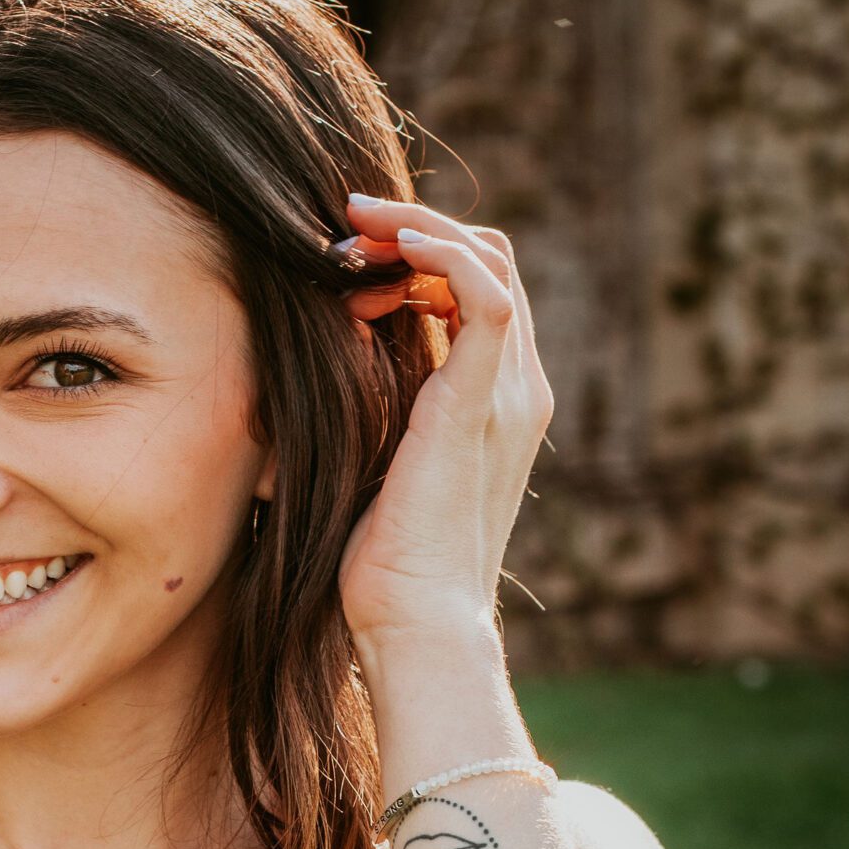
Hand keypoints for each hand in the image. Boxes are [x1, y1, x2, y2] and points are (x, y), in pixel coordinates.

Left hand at [330, 189, 554, 646]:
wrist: (417, 624)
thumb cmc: (386, 567)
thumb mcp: (379, 465)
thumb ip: (378, 404)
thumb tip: (331, 352)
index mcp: (497, 405)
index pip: (479, 290)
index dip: (421, 254)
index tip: (352, 254)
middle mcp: (517, 391)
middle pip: (488, 261)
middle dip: (417, 228)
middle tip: (349, 224)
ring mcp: (509, 396)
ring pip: (488, 262)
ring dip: (420, 229)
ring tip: (356, 227)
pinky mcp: (482, 406)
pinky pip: (483, 296)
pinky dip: (442, 255)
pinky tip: (394, 247)